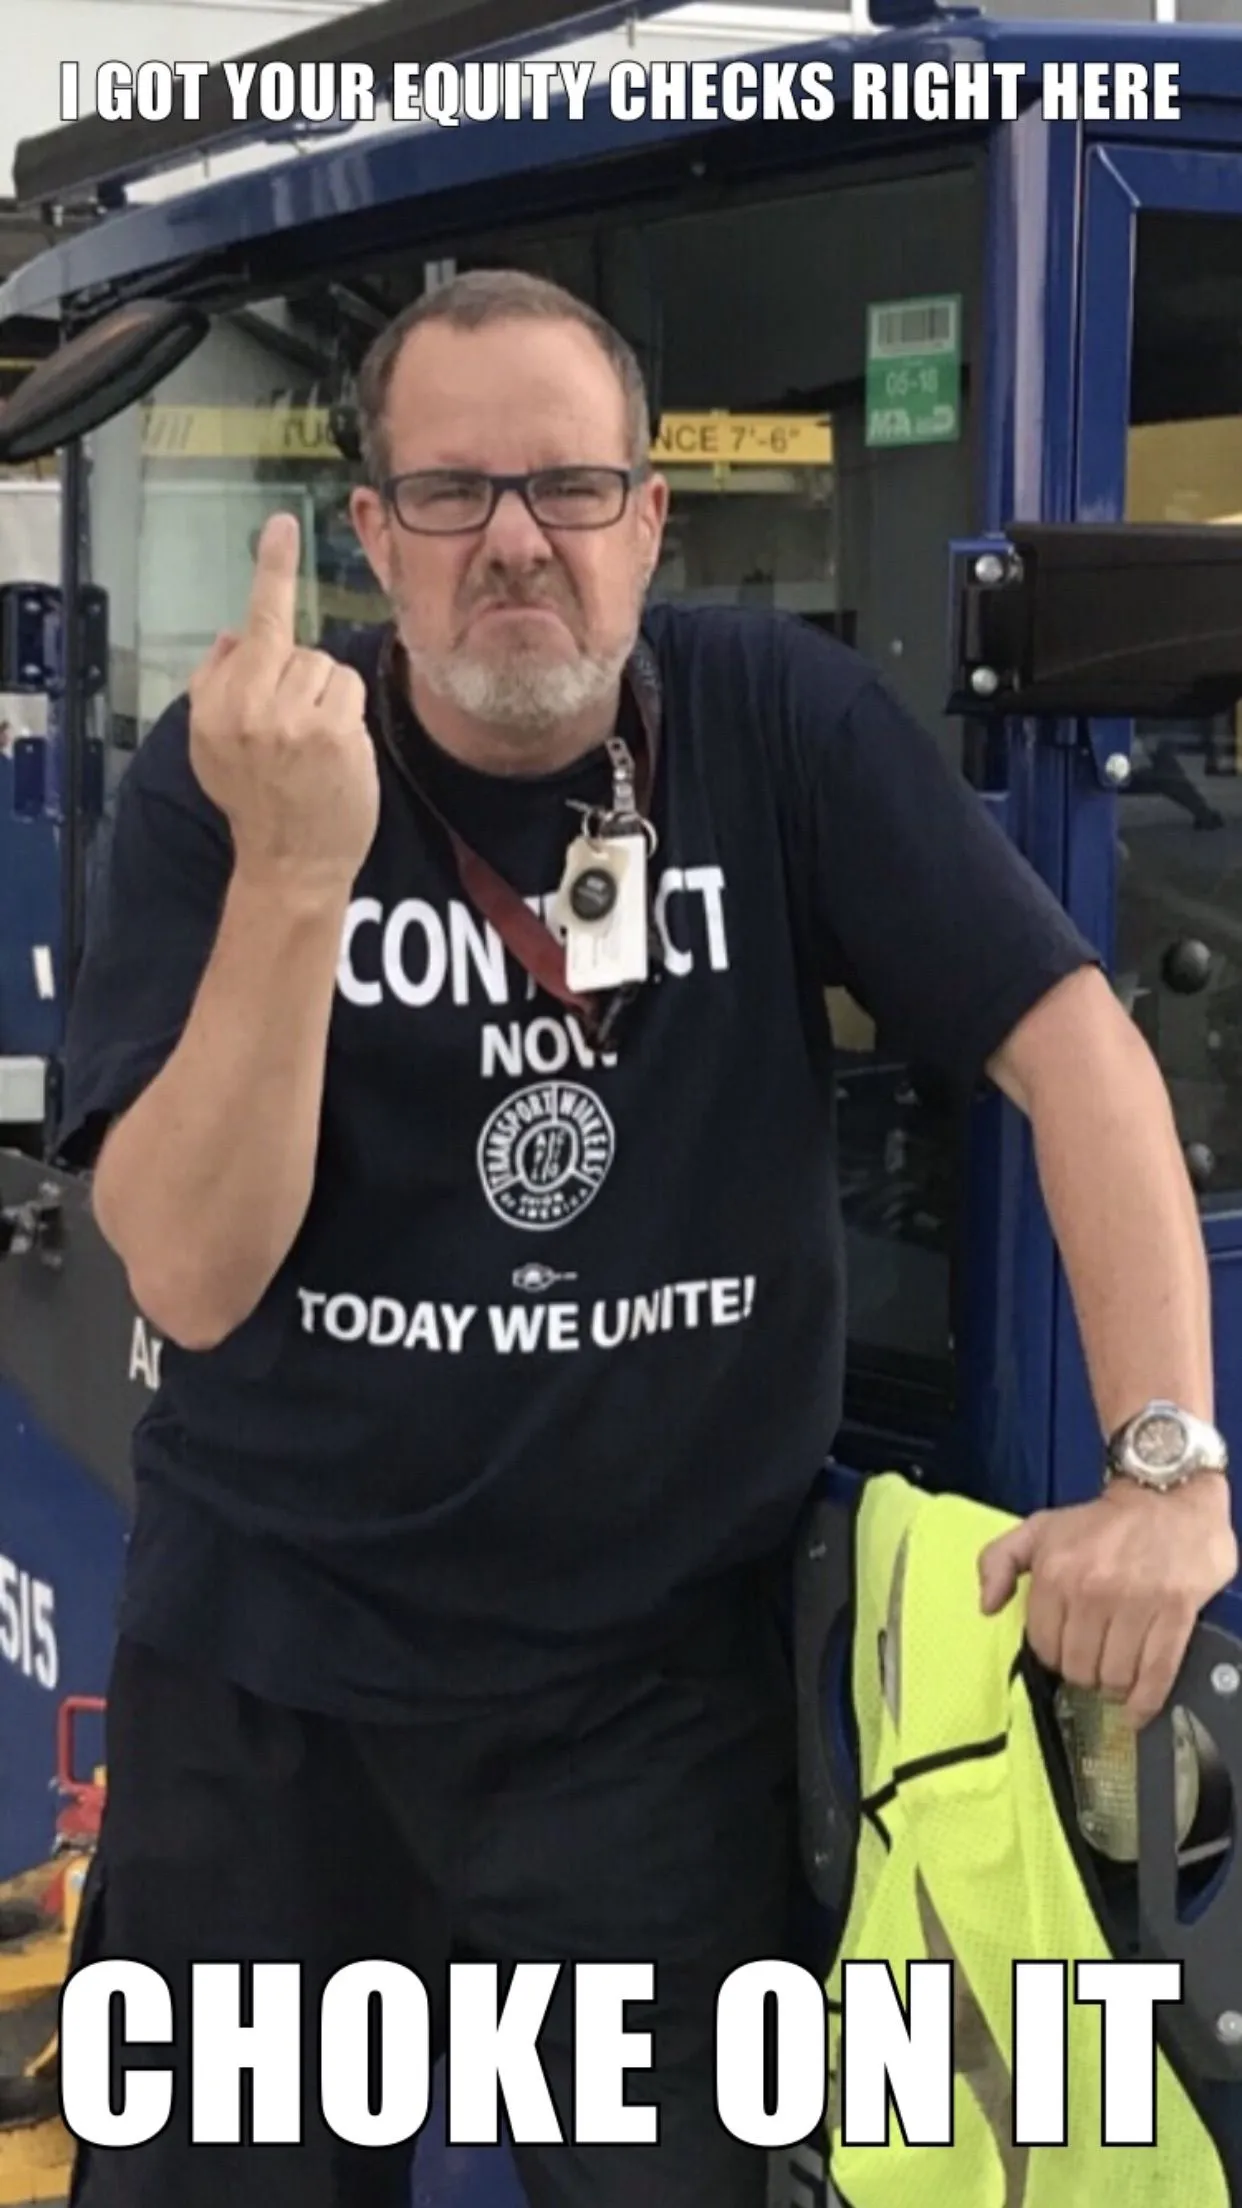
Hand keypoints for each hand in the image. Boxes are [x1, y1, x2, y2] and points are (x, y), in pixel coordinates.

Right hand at [188, 513, 378, 884]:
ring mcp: (293, 718)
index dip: (272, 570)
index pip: (251, 625)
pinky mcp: (332, 733)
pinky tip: (333, 753)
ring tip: (313, 747)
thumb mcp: (214, 747)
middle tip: (293, 733)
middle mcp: (249, 706)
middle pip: (296, 648)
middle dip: (300, 679)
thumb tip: (234, 635)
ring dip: (326, 698)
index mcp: (215, 705)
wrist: (290, 864)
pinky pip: (349, 691)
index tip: (284, 524)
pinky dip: (346, 715)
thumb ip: (217, 685)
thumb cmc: (258, 803)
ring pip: (326, 667)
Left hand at [977, 1475, 1237, 1727]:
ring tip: (1115, 1673)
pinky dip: (1143, 1702)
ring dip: (1112, 1686)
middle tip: (1092, 1661)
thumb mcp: (1039, 1529)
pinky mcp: (1173, 1614)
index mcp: (1055, 1571)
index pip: (1043, 1644)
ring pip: (1113, 1677)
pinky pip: (1154, 1675)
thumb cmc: (1102, 1523)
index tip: (1064, 1650)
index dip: (1052, 1654)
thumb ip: (998, 1561)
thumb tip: (986, 1607)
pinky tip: (1135, 1710)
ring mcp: (1135, 1604)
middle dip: (1082, 1672)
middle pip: (1078, 1667)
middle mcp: (1092, 1590)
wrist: (1168, 1502)